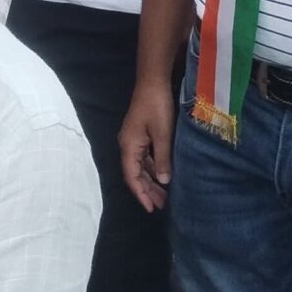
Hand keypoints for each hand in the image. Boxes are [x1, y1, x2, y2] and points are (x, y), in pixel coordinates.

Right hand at [120, 77, 175, 213]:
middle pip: (135, 174)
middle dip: (147, 190)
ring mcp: (133, 139)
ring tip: (163, 195)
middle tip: (161, 206)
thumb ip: (162, 158)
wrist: (152, 82)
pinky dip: (152, 169)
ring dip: (150, 181)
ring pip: (140, 166)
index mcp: (129, 146)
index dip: (141, 193)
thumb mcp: (162, 134)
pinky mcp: (140, 134)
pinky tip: (162, 175)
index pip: (132, 176)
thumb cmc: (157, 106)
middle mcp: (127, 145)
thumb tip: (163, 181)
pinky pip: (144, 158)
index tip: (151, 208)